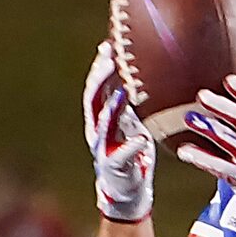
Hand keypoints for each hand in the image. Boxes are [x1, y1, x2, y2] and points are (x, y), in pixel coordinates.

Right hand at [82, 44, 156, 223]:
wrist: (126, 190)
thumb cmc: (129, 153)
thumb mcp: (127, 123)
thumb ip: (126, 101)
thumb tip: (130, 73)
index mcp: (98, 118)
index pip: (95, 87)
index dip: (99, 67)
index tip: (107, 46)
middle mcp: (96, 130)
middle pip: (93, 100)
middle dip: (101, 79)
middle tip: (111, 59)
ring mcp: (103, 148)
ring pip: (103, 125)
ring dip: (112, 108)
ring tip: (123, 91)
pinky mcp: (114, 166)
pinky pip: (122, 155)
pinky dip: (131, 146)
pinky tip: (141, 138)